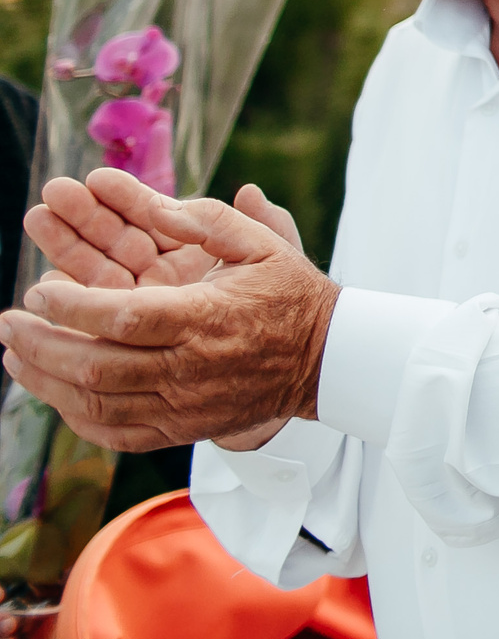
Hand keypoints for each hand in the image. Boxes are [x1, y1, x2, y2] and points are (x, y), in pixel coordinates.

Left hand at [0, 170, 336, 451]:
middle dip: (40, 345)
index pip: (123, 318)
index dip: (71, 307)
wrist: (326, 360)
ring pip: (96, 404)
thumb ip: (208, 220)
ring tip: (14, 356)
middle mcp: (190, 367)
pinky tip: (53, 391)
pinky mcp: (182, 429)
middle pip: (96, 366)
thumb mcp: (263, 244)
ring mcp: (184, 405)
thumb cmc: (290, 294)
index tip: (38, 291)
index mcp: (206, 318)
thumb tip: (156, 205)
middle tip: (8, 323)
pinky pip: (115, 432)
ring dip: (45, 381)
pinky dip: (75, 415)